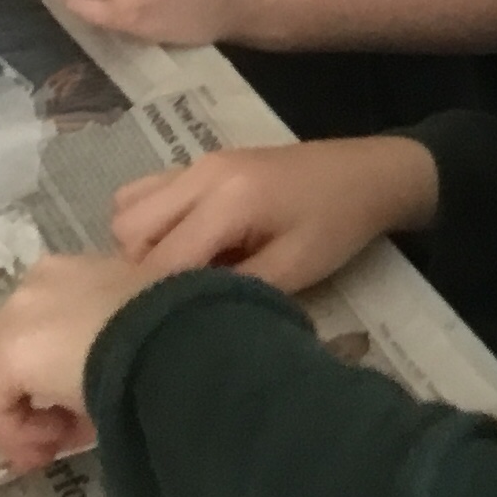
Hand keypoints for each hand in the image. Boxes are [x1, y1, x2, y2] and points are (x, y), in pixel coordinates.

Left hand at [0, 253, 157, 472]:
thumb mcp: (136, 330)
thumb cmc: (167, 332)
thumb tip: (92, 391)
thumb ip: (108, 347)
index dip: (54, 373)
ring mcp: (15, 315)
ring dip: (24, 416)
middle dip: (33, 397)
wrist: (166, 338)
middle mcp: (34, 284)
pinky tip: (49, 446)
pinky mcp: (6, 352)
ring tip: (58, 442)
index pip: (44, 327)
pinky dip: (15, 431)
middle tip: (64, 432)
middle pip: (13, 353)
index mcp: (69, 271)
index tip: (80, 407)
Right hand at [110, 137, 438, 286]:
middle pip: (129, 232)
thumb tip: (178, 318)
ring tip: (183, 276)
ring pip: (128, 209)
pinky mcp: (201, 164)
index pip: (160, 261)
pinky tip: (186, 248)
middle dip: (141, 275)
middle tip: (177, 304)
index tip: (162, 333)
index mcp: (227, 199)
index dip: (154, 303)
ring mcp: (197, 163)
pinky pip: (147, 192)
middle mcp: (201, 173)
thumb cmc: (337, 225)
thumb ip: (232, 292)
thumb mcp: (292, 271)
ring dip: (142, 248)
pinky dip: (150, 223)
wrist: (368, 174)